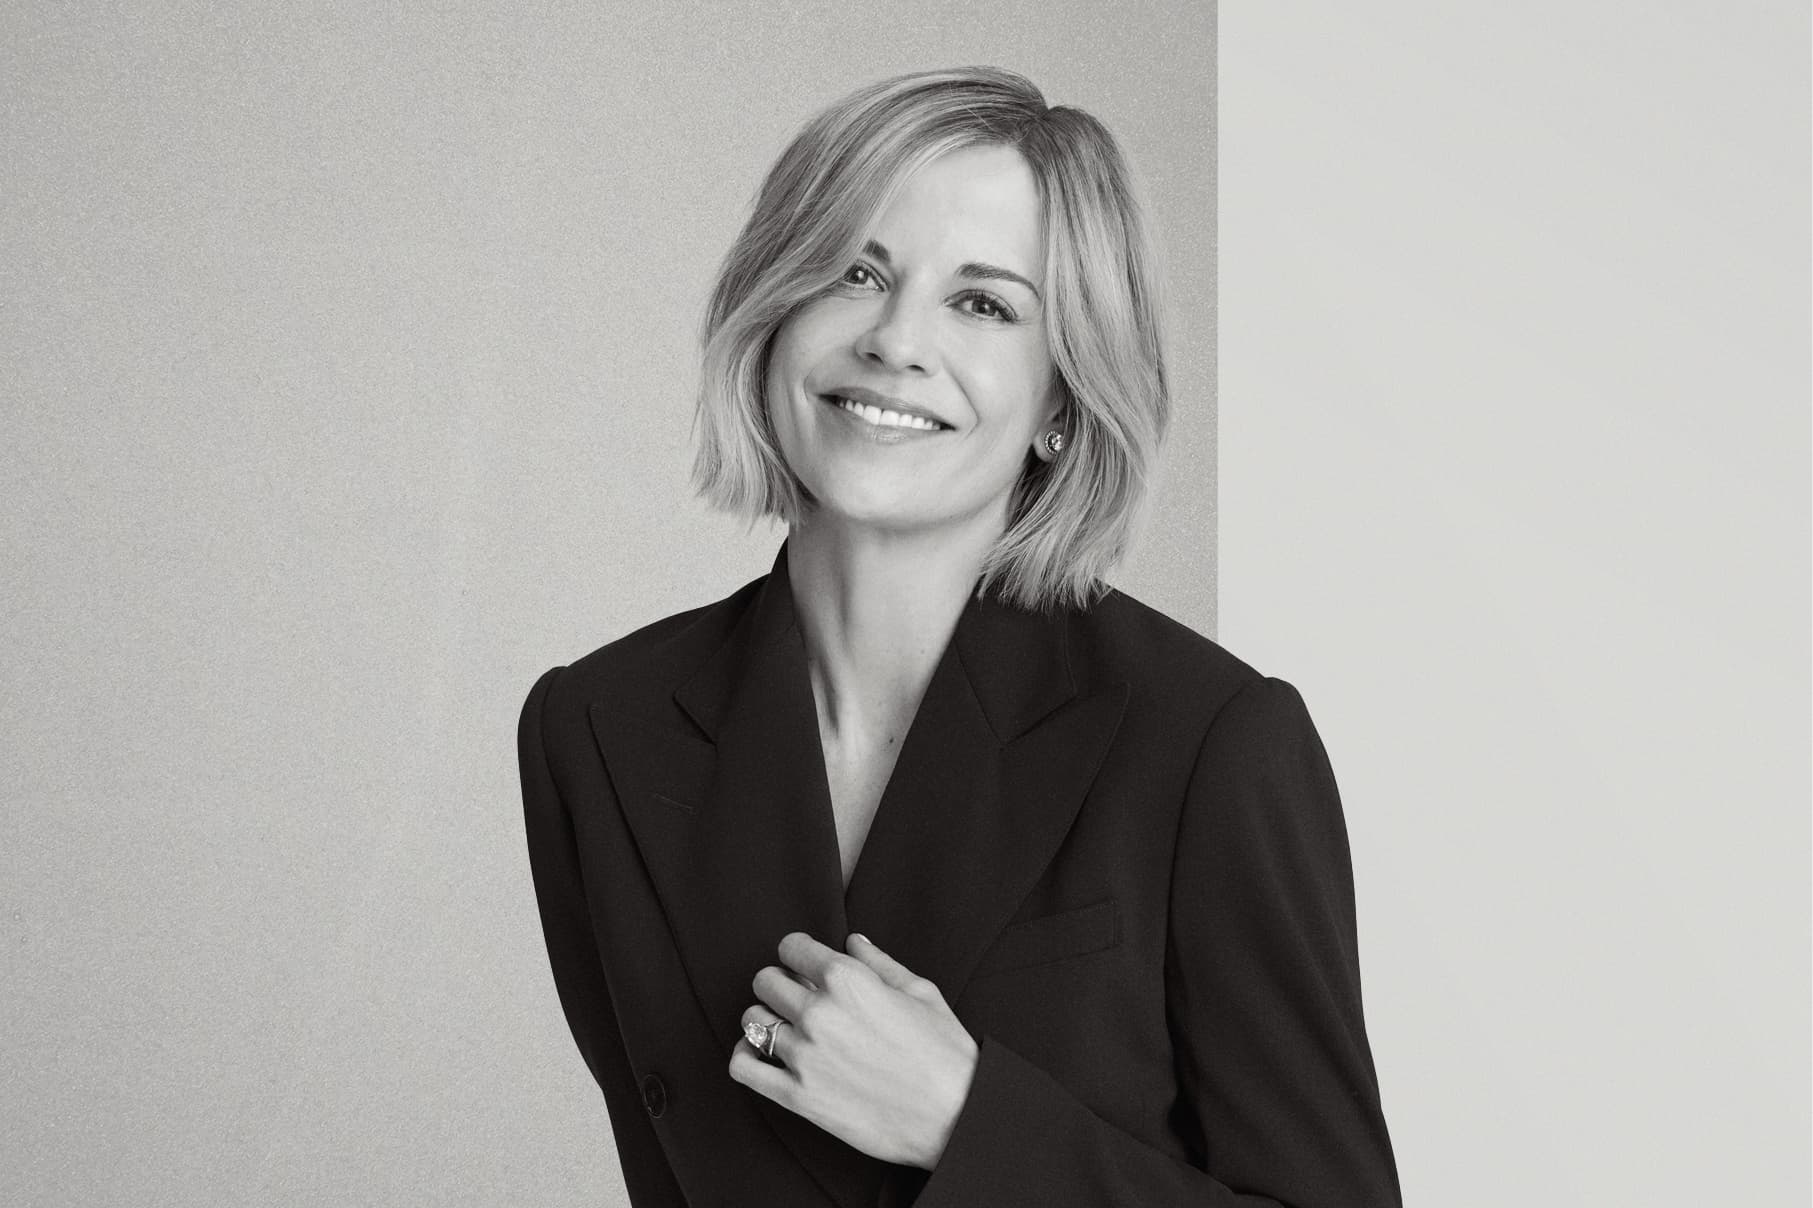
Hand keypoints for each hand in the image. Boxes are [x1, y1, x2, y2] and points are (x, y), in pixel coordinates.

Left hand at [729, 931, 978, 1168]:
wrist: (955, 1116)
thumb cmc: (944, 1052)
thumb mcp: (920, 992)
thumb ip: (879, 962)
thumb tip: (852, 941)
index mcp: (847, 979)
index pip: (790, 947)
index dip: (798, 953)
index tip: (805, 965)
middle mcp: (818, 1012)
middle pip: (765, 980)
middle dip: (781, 983)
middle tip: (800, 997)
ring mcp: (804, 1055)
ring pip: (753, 1019)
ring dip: (766, 1019)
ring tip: (787, 1027)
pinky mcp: (798, 1096)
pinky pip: (744, 1067)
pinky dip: (746, 1055)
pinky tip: (763, 1053)